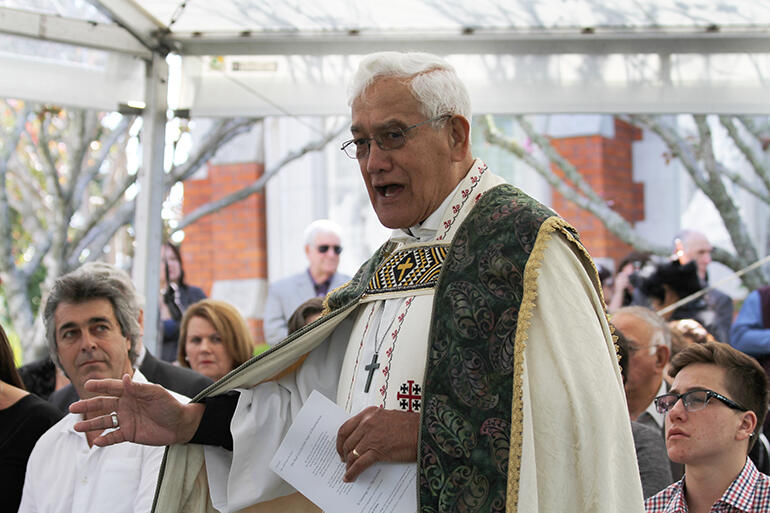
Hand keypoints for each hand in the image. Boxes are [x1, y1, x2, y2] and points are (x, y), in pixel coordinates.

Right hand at [70, 374, 204, 446]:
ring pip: (104, 421)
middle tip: (72, 407)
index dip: (100, 385)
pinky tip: (96, 441)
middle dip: (88, 405)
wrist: (180, 425)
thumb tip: (124, 378)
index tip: (87, 384)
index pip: (112, 388)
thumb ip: (139, 388)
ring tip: (77, 426)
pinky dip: (105, 439)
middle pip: (103, 405)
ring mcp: (126, 420)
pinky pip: (114, 436)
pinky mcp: (129, 434)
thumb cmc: (170, 405)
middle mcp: (125, 405)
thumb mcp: (156, 394)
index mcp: (131, 392)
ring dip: (91, 424)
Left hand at [336, 407, 418, 481]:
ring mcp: (371, 437)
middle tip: (344, 460)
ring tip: (349, 470)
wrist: (424, 430)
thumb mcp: (387, 417)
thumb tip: (363, 436)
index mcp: (369, 413)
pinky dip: (352, 472)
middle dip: (344, 453)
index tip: (341, 447)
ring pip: (351, 453)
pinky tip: (350, 477)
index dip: (340, 440)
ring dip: (348, 464)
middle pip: (347, 441)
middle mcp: (367, 423)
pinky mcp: (377, 450)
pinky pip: (359, 464)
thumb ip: (373, 423)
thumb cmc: (410, 425)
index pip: (346, 427)